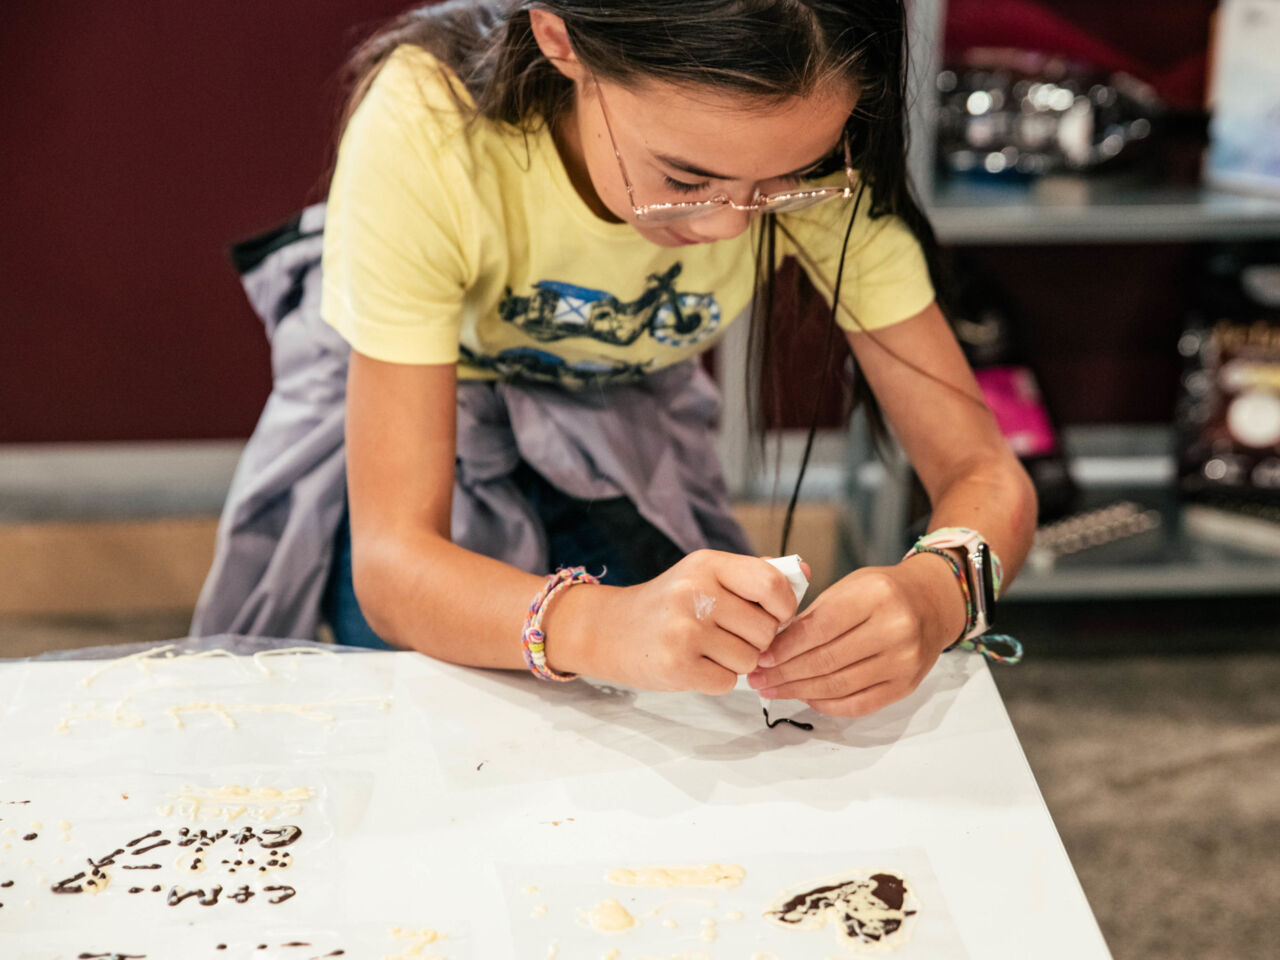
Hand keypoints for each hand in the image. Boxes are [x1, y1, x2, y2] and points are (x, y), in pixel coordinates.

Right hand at [547, 550, 800, 693]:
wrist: (607, 629)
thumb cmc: (667, 604)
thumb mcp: (705, 576)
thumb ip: (755, 574)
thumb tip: (805, 572)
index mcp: (708, 564)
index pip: (772, 583)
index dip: (784, 606)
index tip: (773, 615)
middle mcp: (695, 592)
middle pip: (765, 630)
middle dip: (755, 640)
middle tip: (727, 635)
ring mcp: (683, 629)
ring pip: (749, 660)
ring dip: (736, 662)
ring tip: (707, 649)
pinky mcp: (676, 664)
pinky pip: (726, 682)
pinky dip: (716, 679)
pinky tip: (694, 664)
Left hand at [745, 553, 966, 716]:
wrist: (931, 603)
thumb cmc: (882, 592)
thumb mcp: (848, 586)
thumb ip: (814, 615)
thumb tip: (773, 647)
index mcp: (876, 595)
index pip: (821, 628)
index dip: (786, 646)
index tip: (762, 656)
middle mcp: (895, 629)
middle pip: (827, 660)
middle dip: (785, 673)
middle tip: (758, 678)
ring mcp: (903, 661)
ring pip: (839, 686)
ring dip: (799, 691)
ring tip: (773, 690)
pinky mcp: (905, 686)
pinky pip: (858, 704)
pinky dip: (826, 704)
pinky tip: (805, 697)